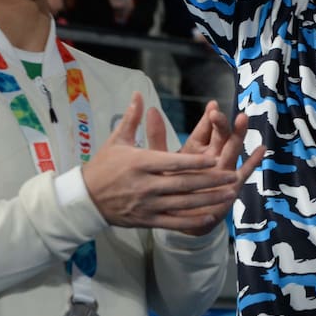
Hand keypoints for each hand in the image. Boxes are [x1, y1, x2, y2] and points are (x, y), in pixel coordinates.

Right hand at [82, 93, 238, 229]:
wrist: (83, 200)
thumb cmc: (102, 166)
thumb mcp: (116, 141)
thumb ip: (132, 118)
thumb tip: (138, 94)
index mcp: (140, 163)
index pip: (172, 162)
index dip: (195, 163)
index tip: (215, 159)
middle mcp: (145, 185)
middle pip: (183, 184)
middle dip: (210, 181)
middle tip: (232, 176)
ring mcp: (146, 205)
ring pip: (182, 204)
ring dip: (208, 200)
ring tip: (229, 194)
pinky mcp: (146, 220)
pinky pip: (173, 221)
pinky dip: (192, 220)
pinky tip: (211, 215)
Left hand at [152, 100, 265, 235]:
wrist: (178, 217)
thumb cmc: (170, 188)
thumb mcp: (161, 161)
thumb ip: (157, 137)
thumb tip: (151, 110)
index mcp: (196, 149)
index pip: (205, 129)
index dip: (208, 117)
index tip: (211, 105)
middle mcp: (212, 156)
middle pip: (220, 135)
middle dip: (221, 123)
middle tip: (217, 114)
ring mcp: (223, 169)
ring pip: (233, 148)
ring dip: (238, 133)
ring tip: (242, 119)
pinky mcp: (231, 185)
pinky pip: (244, 171)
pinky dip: (253, 161)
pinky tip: (261, 149)